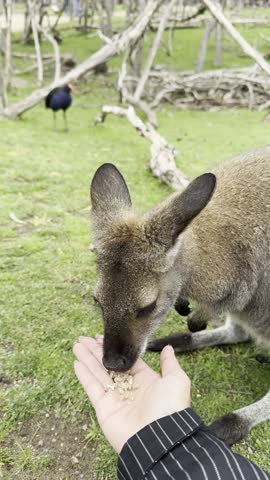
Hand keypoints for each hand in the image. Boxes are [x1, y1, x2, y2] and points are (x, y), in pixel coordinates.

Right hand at [73, 337, 190, 453]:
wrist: (159, 438)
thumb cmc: (170, 407)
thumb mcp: (176, 380)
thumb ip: (169, 363)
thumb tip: (168, 347)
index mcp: (145, 380)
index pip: (125, 359)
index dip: (114, 348)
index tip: (101, 337)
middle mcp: (128, 388)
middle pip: (109, 364)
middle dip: (95, 351)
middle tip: (83, 338)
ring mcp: (115, 397)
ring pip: (98, 373)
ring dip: (87, 359)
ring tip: (76, 344)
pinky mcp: (104, 407)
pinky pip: (92, 388)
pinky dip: (84, 375)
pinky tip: (76, 362)